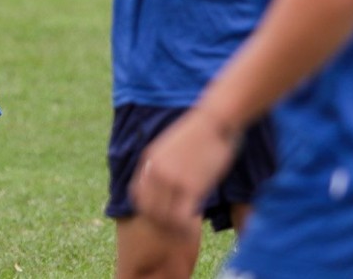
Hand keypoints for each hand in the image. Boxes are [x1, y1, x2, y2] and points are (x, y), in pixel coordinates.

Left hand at [129, 107, 239, 237]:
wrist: (215, 119)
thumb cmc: (203, 131)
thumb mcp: (173, 145)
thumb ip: (166, 162)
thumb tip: (171, 177)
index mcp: (149, 159)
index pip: (137, 194)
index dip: (147, 209)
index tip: (160, 216)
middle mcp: (155, 171)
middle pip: (148, 209)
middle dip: (159, 223)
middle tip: (173, 229)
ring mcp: (171, 179)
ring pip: (163, 216)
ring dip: (172, 228)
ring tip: (183, 234)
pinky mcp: (190, 186)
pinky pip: (180, 217)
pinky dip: (184, 228)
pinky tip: (191, 230)